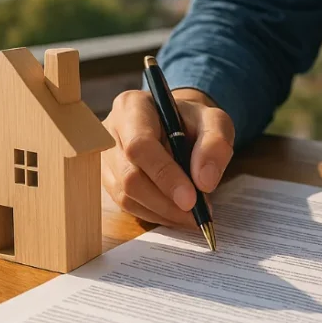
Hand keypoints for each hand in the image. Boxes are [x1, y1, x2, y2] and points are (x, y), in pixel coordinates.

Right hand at [101, 88, 234, 226]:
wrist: (177, 126)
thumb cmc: (193, 122)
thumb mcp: (215, 122)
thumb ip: (216, 145)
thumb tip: (204, 182)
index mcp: (133, 107)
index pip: (139, 145)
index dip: (164, 175)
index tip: (191, 199)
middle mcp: (110, 132)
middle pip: (130, 176)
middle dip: (166, 201)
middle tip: (197, 212)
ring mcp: (105, 158)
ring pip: (127, 196)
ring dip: (163, 211)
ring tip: (192, 213)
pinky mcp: (108, 180)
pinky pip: (127, 206)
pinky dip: (155, 214)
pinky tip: (176, 212)